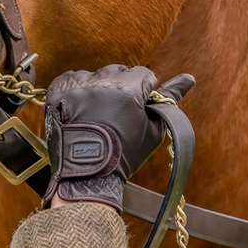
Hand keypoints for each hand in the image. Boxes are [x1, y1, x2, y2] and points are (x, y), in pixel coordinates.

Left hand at [42, 65, 193, 209]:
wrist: (87, 175)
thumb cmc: (125, 154)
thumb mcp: (153, 129)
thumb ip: (170, 99)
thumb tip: (189, 78)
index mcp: (128, 89)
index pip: (143, 74)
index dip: (143, 92)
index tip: (137, 109)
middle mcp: (101, 82)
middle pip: (118, 71)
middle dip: (121, 87)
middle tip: (117, 113)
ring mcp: (77, 87)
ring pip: (94, 75)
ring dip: (98, 88)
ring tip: (96, 114)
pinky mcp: (57, 93)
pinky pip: (70, 79)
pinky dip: (76, 91)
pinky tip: (80, 110)